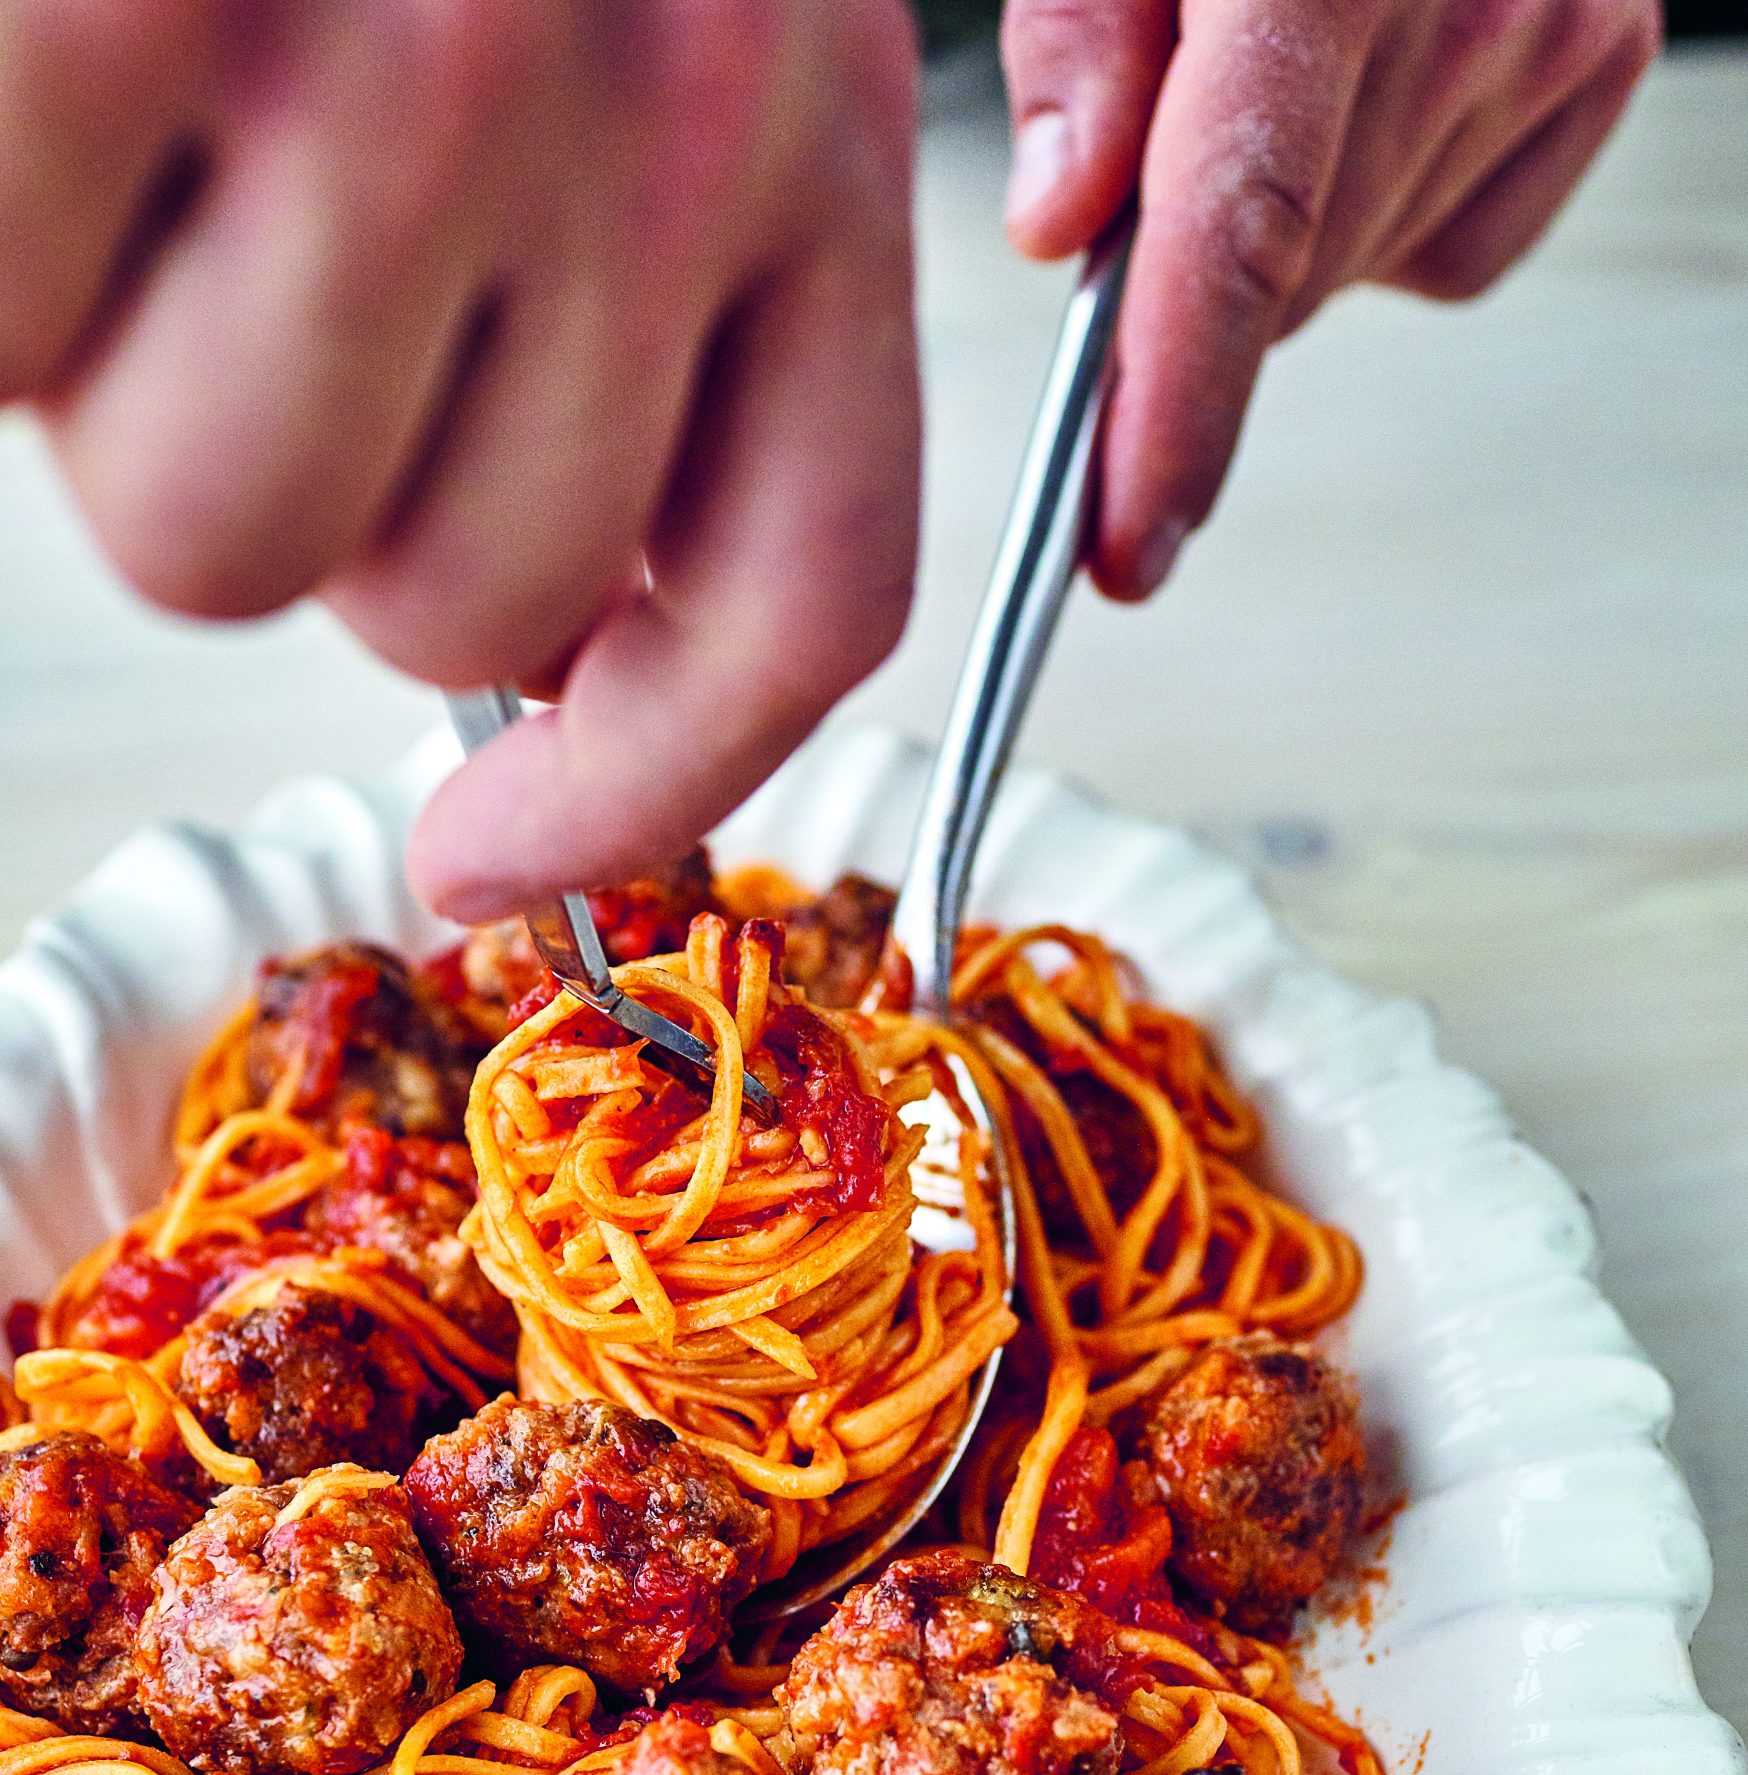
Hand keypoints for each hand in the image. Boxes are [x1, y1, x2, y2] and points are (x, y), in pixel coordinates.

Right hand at [0, 0, 921, 917]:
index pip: (803, 603)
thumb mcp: (638, 29)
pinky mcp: (150, 5)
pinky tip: (46, 113)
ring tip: (144, 155)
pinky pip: (24, 350)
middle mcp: (669, 98)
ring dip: (134, 404)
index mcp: (813, 115)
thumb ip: (651, 318)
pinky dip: (0, 285)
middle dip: (326, 509)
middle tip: (246, 281)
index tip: (490, 862)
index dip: (641, 787)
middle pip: (469, 614)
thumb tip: (549, 655)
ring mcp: (420, 62)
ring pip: (234, 544)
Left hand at [1001, 0, 1657, 597]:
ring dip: (1287, 225)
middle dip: (1193, 266)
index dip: (1176, 413)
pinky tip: (1379, 90)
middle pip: (1282, 277)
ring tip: (1288, 61)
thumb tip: (1068, 236)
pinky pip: (1451, 245)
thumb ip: (1082, 35)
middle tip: (1164, 131)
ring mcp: (1560, 26)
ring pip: (1352, 272)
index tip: (1128, 548)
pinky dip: (1388, 205)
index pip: (1238, 233)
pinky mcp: (1609, 53)